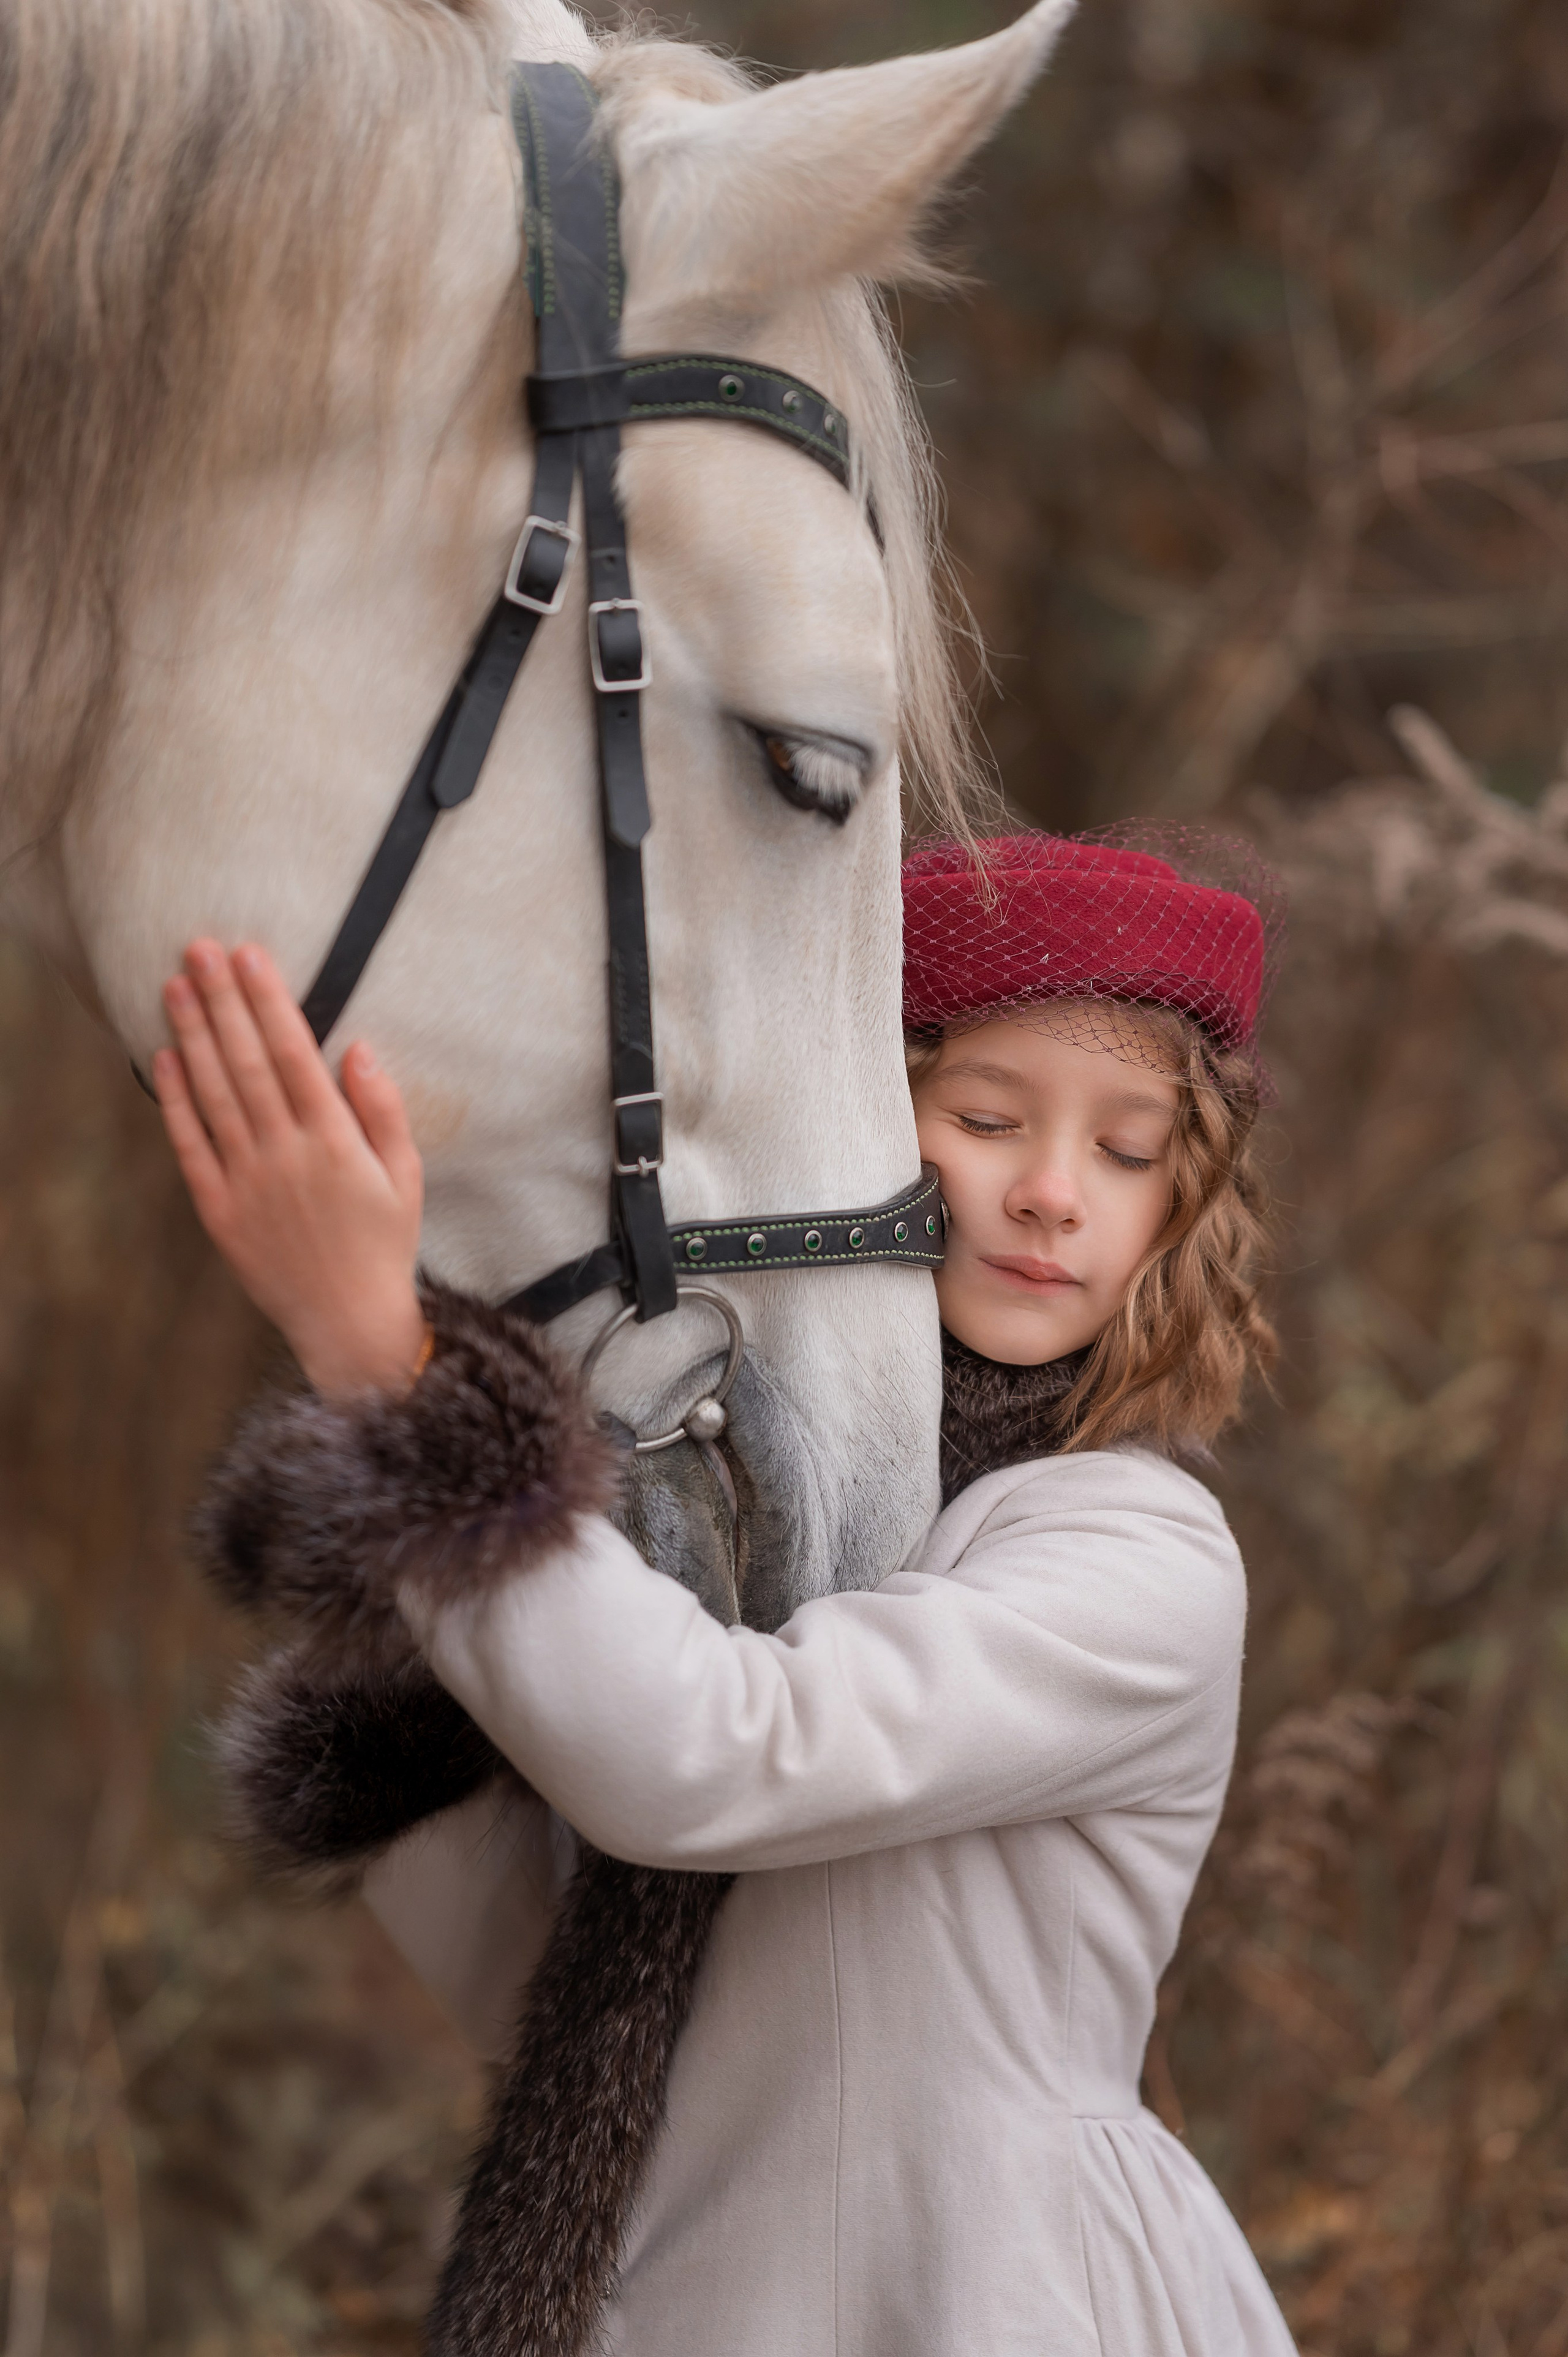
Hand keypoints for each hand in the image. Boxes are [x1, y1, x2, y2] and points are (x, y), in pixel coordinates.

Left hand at [154, 941, 427, 1396]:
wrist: (348, 1322)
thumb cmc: (384, 1244)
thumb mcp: (406, 1175)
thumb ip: (383, 1110)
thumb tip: (358, 1049)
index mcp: (334, 1142)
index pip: (294, 1054)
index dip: (269, 1001)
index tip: (250, 955)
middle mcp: (286, 1155)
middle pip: (247, 1063)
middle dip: (223, 1001)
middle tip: (199, 948)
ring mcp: (248, 1182)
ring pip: (214, 1095)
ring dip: (193, 1036)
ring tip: (175, 985)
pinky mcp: (219, 1210)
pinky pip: (191, 1146)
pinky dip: (175, 1101)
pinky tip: (164, 1058)